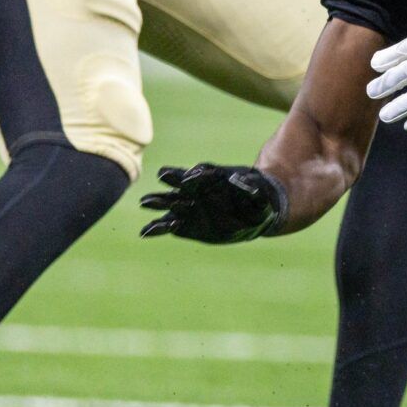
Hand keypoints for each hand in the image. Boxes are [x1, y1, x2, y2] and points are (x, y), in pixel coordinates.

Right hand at [138, 164, 286, 242]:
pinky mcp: (185, 225)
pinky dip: (157, 228)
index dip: (197, 175)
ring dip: (159, 201)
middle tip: (163, 176)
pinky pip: (168, 226)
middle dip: (172, 180)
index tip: (190, 177)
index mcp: (215, 180)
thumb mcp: (261, 197)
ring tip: (146, 202)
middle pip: (181, 183)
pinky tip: (145, 232)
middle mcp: (198, 191)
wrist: (252, 217)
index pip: (203, 174)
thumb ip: (251, 190)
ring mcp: (189, 207)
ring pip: (170, 202)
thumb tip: (242, 182)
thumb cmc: (258, 202)